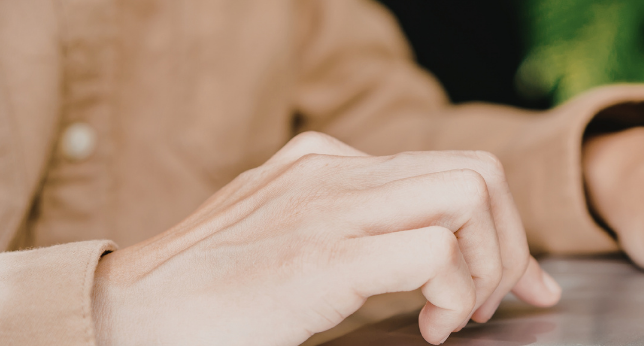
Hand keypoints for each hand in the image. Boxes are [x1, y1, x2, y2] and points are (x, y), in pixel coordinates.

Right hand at [91, 132, 560, 345]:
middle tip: (492, 306)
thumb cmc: (203, 303)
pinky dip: (455, 296)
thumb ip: (359, 241)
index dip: (505, 232)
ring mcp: (328, 205)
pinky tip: (429, 331)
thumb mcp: (289, 248)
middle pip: (478, 172)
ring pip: (471, 194)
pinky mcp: (322, 254)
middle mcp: (335, 171)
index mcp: (327, 166)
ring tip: (457, 319)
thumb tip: (437, 269)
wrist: (124, 321)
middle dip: (512, 245)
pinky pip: (435, 252)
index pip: (451, 170)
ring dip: (490, 265)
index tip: (520, 286)